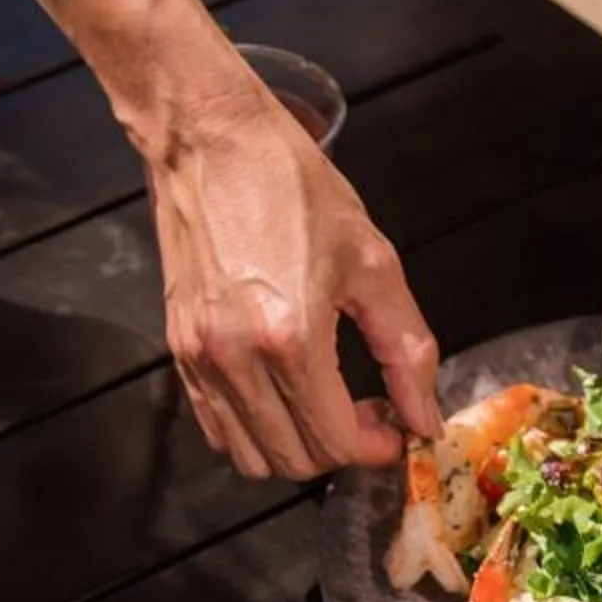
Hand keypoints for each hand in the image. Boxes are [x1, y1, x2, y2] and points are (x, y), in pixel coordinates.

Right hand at [147, 94, 439, 478]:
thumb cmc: (292, 186)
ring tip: (323, 404)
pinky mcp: (178, 351)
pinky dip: (254, 431)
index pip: (335, 441)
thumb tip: (424, 417)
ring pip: (249, 456)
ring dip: (295, 447)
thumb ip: (406, 349)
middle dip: (339, 449)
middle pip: (293, 460)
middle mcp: (237, 360)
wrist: (209, 141)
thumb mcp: (372, 261)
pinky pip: (215, 427)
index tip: (395, 426)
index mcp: (291, 337)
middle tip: (366, 411)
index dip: (376, 448)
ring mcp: (199, 360)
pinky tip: (282, 394)